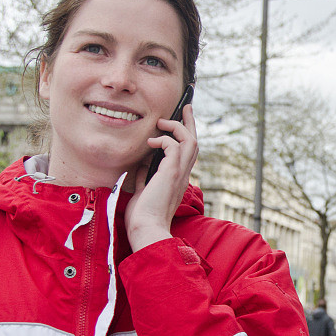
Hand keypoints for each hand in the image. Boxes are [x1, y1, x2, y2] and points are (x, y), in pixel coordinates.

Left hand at [125, 105, 197, 251]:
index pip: (187, 153)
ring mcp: (180, 173)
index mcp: (178, 179)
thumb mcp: (142, 191)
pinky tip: (150, 141)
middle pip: (194, 142)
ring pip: (190, 141)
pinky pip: (173, 145)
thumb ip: (144, 177)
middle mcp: (183, 175)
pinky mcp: (172, 172)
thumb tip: (142, 164)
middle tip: (185, 107)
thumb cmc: (143, 216)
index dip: (185, 136)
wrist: (146, 229)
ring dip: (178, 126)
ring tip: (164, 121)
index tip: (179, 122)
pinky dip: (163, 139)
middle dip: (189, 122)